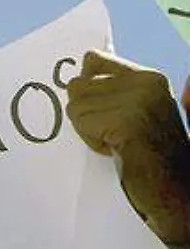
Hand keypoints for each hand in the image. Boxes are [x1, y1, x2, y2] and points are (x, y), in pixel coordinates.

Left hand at [66, 50, 189, 243]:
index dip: (87, 88)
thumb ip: (109, 91)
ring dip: (89, 131)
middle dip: (87, 115)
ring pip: (75, 106)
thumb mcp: (130, 114)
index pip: (93, 59)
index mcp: (149, 78)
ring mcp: (139, 100)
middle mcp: (146, 82)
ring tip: (118, 144)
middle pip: (77, 86)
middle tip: (115, 135)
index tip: (103, 112)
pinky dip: (91, 141)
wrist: (173, 189)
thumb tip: (80, 68)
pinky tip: (117, 151)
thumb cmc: (146, 156)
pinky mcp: (127, 121)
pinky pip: (81, 122)